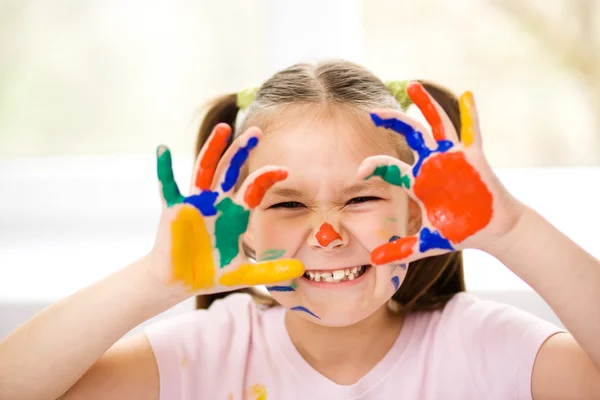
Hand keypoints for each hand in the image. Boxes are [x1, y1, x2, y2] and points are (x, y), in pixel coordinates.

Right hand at [150, 123, 303, 295]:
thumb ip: (271, 271)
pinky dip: (164, 168)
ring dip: (213, 148)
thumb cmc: (210, 274)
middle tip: (256, 131)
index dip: (267, 178)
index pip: (254, 188)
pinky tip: (163, 149)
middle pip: (231, 169)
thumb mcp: (244, 274)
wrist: (179, 283)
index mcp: (235, 213)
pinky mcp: (173, 209)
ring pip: (205, 169)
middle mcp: (217, 202)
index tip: (284, 170)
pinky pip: (167, 185)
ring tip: (223, 128)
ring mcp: (195, 202)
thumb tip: (300, 270)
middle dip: (242, 150)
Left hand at [358, 82, 524, 264]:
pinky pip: (471, 132)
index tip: (359, 170)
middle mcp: (431, 164)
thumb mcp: (427, 242)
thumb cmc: (458, 232)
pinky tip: (467, 94)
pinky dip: (470, 114)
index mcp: (417, 181)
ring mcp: (452, 158)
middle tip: (373, 113)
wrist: (490, 231)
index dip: (374, 166)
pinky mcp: (473, 157)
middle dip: (392, 122)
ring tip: (412, 85)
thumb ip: (401, 250)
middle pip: (409, 135)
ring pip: (436, 125)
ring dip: (425, 105)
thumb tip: (374, 261)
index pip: (390, 167)